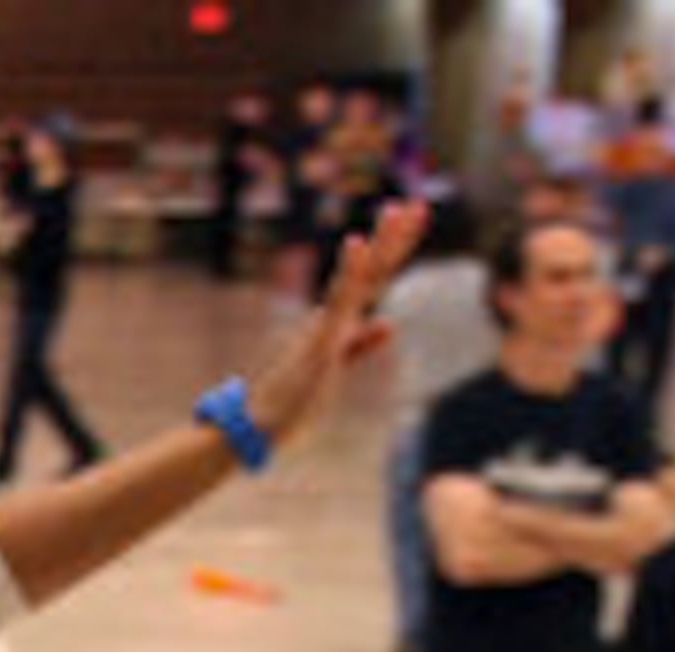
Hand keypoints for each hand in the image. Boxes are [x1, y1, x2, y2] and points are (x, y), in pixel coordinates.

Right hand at [246, 200, 423, 449]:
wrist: (258, 425)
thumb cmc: (292, 399)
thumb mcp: (335, 365)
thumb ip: (361, 343)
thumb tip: (390, 323)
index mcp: (340, 321)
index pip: (375, 278)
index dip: (397, 247)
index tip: (416, 215)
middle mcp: (334, 316)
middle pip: (372, 271)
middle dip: (394, 237)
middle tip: (415, 203)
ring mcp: (326, 326)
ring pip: (358, 278)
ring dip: (377, 244)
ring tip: (395, 210)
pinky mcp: (320, 340)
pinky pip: (338, 303)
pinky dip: (349, 271)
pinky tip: (356, 242)